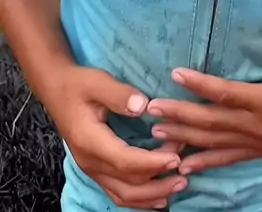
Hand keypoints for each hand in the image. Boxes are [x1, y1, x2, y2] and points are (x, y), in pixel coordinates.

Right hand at [49, 66, 187, 208]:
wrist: (57, 90)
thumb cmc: (78, 85)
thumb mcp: (97, 82)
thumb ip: (119, 94)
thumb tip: (143, 106)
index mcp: (90, 141)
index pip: (124, 161)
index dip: (151, 163)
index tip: (176, 158)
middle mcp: (90, 162)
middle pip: (127, 185)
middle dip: (158, 182)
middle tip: (185, 173)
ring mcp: (93, 169)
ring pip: (124, 195)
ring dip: (152, 195)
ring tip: (178, 185)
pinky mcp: (97, 169)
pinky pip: (119, 193)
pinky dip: (140, 200)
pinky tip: (159, 197)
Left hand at [147, 58, 261, 173]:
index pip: (225, 94)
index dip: (199, 84)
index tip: (174, 74)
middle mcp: (258, 127)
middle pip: (211, 122)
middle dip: (179, 115)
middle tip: (150, 109)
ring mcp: (259, 142)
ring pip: (214, 142)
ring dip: (185, 138)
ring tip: (157, 134)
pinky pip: (228, 159)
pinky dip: (206, 162)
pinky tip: (186, 166)